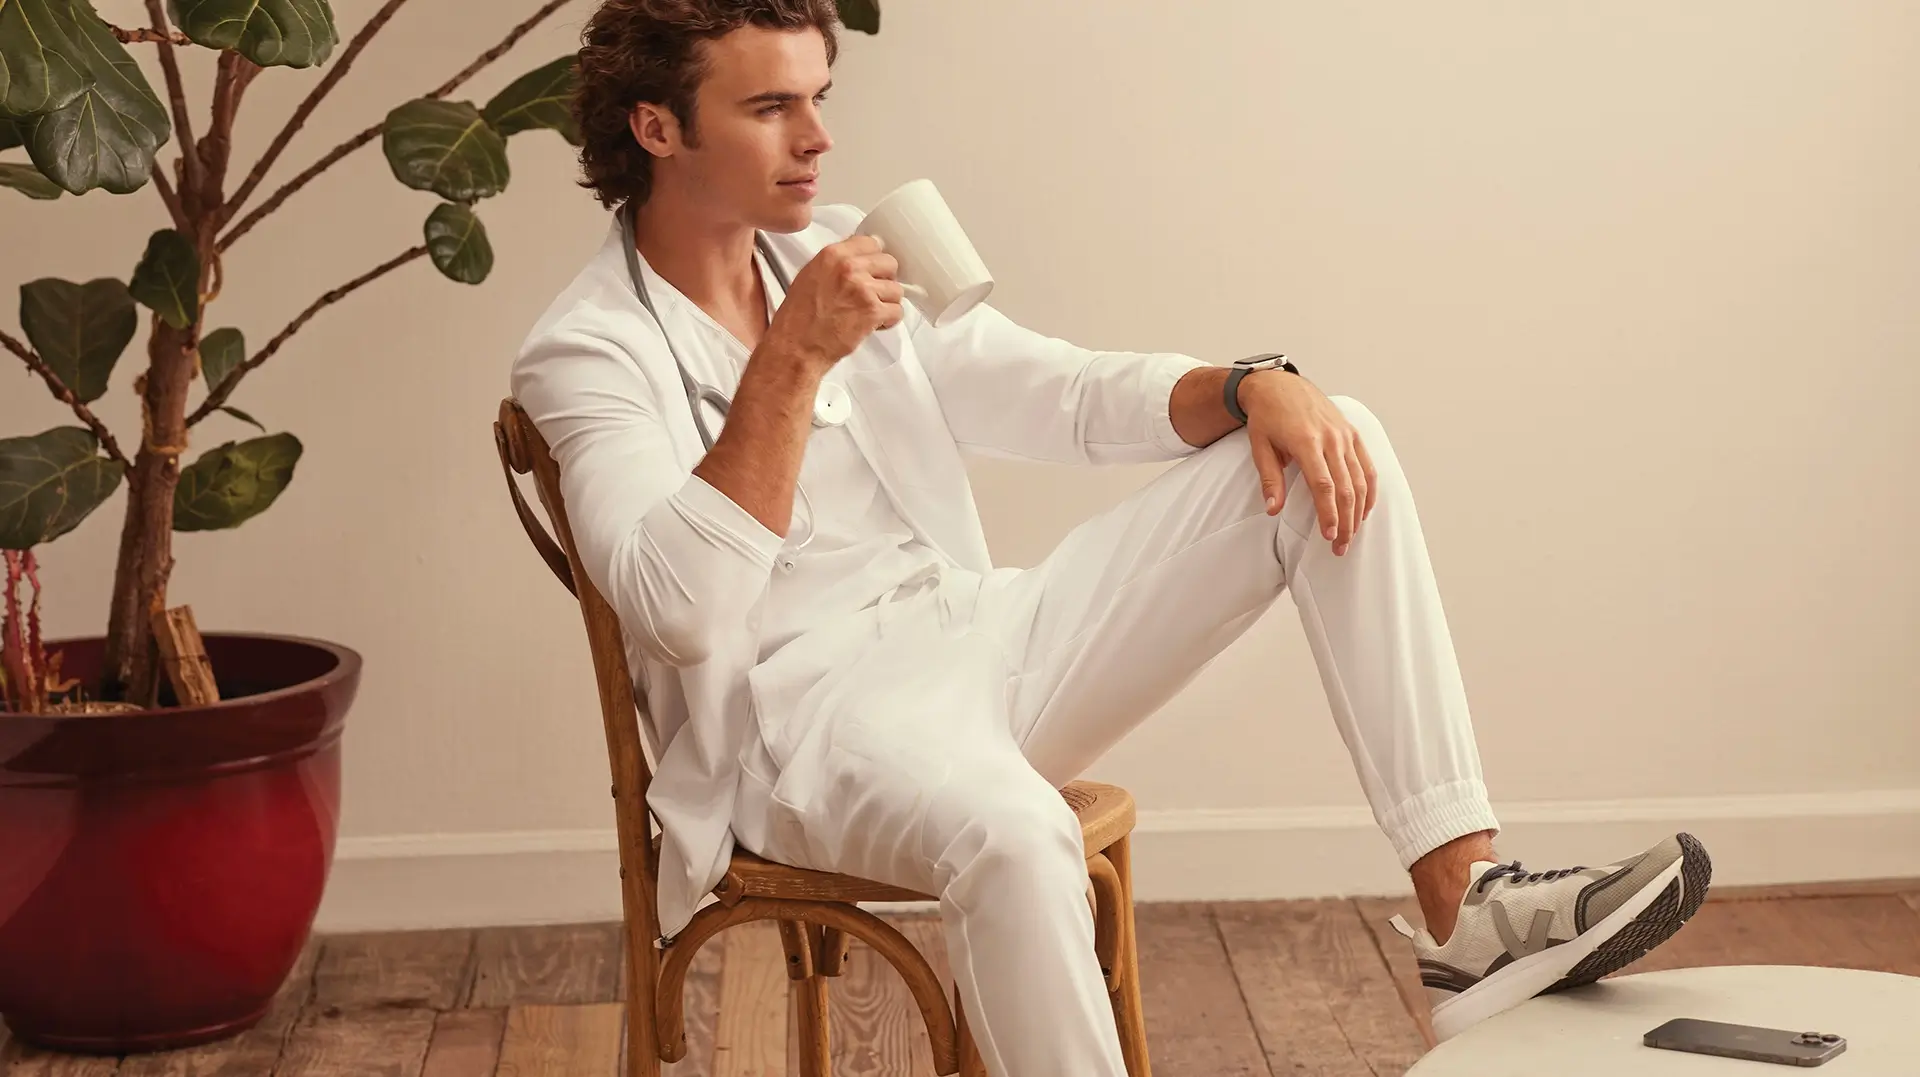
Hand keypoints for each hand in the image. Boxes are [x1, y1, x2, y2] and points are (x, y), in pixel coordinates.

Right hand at [766, 234, 904, 372]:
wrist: (797, 346)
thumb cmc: (799, 318)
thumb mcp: (811, 276)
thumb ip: (837, 263)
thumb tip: (859, 258)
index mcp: (832, 255)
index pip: (871, 243)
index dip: (874, 259)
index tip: (872, 270)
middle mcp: (849, 268)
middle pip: (889, 263)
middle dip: (884, 280)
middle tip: (872, 294)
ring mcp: (863, 289)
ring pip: (896, 289)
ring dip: (887, 303)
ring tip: (869, 312)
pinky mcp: (872, 311)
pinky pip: (897, 311)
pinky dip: (889, 321)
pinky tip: (873, 325)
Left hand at [1241, 372, 1377, 555]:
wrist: (1279, 384)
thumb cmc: (1267, 416)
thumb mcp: (1260, 446)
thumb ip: (1269, 479)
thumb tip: (1273, 509)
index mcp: (1306, 441)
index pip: (1323, 485)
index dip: (1328, 513)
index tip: (1328, 536)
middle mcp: (1331, 438)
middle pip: (1346, 487)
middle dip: (1345, 521)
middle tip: (1340, 546)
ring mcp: (1344, 434)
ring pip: (1360, 479)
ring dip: (1358, 510)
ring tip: (1352, 534)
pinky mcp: (1352, 432)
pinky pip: (1367, 465)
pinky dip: (1369, 489)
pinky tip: (1364, 509)